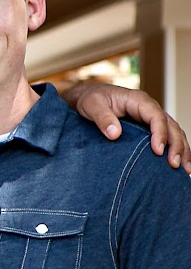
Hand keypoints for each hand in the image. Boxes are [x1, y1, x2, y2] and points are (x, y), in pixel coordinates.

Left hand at [68, 81, 187, 171]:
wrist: (88, 98)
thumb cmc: (91, 99)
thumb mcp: (92, 105)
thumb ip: (102, 118)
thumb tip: (115, 134)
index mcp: (139, 101)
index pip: (157, 117)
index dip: (160, 134)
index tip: (158, 152)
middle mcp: (150, 109)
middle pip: (171, 126)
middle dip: (176, 146)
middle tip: (175, 165)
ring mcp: (151, 119)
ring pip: (174, 133)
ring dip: (182, 151)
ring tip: (186, 171)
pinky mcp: (149, 129)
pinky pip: (168, 138)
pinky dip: (176, 151)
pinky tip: (180, 166)